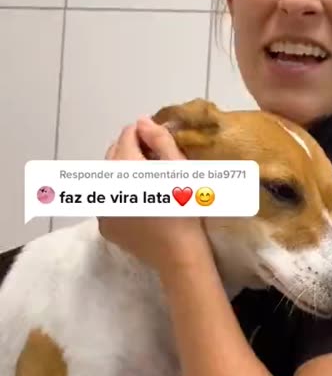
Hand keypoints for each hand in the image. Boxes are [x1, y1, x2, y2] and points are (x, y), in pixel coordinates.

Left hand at [98, 117, 209, 276]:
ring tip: (149, 184)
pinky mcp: (104, 225)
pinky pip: (109, 200)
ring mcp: (101, 206)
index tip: (162, 145)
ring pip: (110, 177)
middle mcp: (105, 184)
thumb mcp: (179, 168)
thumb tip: (142, 121)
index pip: (128, 134)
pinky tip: (140, 204)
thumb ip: (160, 139)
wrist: (179, 254)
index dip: (146, 135)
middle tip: (157, 163)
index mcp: (124, 166)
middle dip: (133, 152)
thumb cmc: (185, 208)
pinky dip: (121, 196)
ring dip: (125, 174)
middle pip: (115, 154)